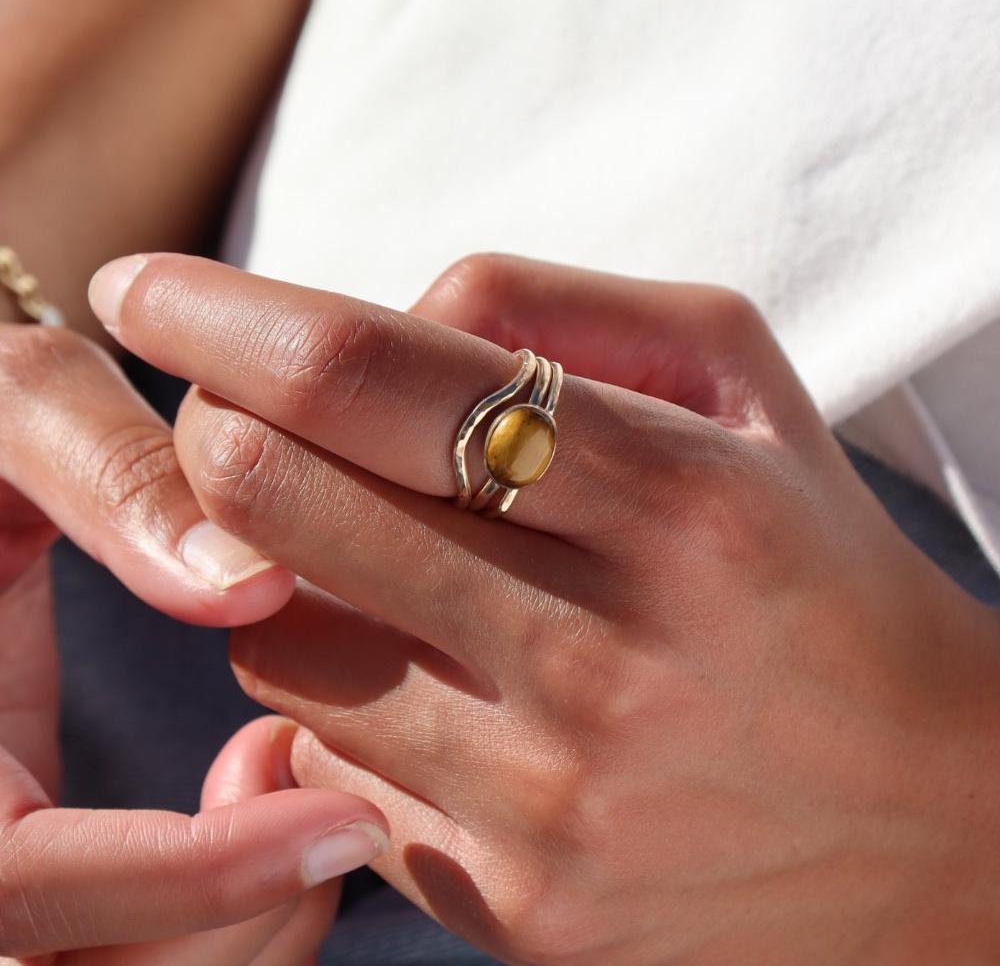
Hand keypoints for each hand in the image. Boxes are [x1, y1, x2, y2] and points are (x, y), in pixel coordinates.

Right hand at [0, 321, 387, 960]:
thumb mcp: (12, 414)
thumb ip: (114, 477)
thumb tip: (255, 589)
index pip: (15, 891)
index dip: (190, 881)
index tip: (347, 825)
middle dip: (227, 925)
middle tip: (330, 798)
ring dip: (233, 929)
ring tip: (299, 784)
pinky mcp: (13, 834)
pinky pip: (109, 934)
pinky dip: (212, 900)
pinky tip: (262, 791)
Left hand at [96, 252, 999, 964]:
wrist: (928, 825)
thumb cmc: (822, 576)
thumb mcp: (743, 385)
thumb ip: (566, 307)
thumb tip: (395, 316)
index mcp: (671, 499)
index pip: (369, 376)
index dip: (224, 317)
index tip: (143, 287)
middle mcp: (599, 658)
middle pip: (275, 503)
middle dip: (213, 432)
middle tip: (230, 410)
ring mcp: (548, 799)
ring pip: (274, 648)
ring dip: (284, 580)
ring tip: (385, 567)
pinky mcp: (514, 901)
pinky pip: (325, 764)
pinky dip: (339, 697)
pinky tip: (434, 681)